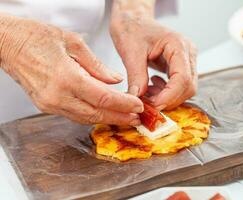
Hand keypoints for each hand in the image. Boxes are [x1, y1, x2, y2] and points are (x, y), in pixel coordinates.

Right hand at [0, 15, 142, 124]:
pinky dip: (92, 115)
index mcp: (67, 77)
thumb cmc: (36, 37)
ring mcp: (50, 104)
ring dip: (107, 119)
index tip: (138, 106)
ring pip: (85, 118)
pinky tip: (103, 113)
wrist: (8, 43)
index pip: (103, 98)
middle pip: (96, 113)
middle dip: (119, 117)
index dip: (124, 104)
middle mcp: (58, 96)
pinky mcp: (46, 105)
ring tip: (125, 118)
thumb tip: (115, 79)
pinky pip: (74, 115)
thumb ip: (97, 65)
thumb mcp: (73, 42)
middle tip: (137, 118)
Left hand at [110, 15, 197, 109]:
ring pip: (185, 89)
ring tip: (147, 93)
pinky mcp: (180, 66)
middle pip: (188, 87)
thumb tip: (137, 99)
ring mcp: (186, 59)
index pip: (183, 78)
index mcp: (178, 45)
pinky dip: (165, 92)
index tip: (153, 107)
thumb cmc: (132, 28)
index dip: (169, 96)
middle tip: (148, 104)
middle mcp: (187, 53)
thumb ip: (136, 76)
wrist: (133, 20)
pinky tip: (151, 87)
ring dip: (167, 97)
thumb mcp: (130, 52)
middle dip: (169, 100)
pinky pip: (178, 85)